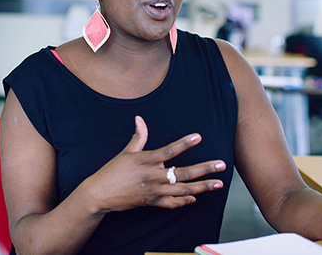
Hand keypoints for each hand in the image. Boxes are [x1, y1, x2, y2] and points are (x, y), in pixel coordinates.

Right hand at [81, 115, 226, 213]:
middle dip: (205, 169)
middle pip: (184, 173)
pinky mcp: (152, 202)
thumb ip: (138, 136)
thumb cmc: (113, 171)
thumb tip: (139, 118)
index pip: (170, 150)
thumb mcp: (126, 152)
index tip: (199, 137)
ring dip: (202, 187)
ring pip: (183, 190)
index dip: (184, 143)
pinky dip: (184, 201)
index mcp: (147, 160)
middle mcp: (153, 176)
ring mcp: (154, 191)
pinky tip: (196, 197)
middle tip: (222, 165)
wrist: (100, 194)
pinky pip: (172, 203)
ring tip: (218, 184)